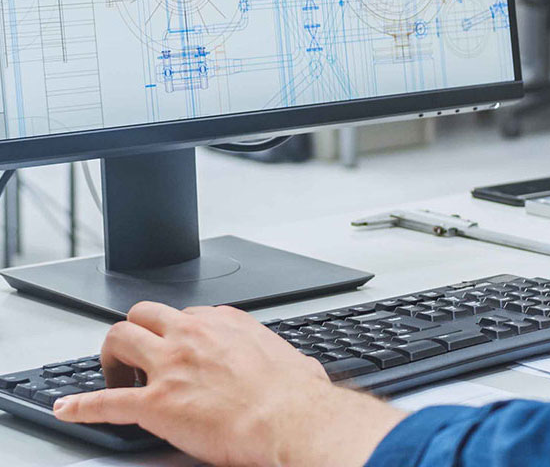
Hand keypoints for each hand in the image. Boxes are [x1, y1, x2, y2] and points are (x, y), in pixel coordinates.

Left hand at [53, 302, 404, 466]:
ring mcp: (170, 366)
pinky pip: (106, 401)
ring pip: (119, 338)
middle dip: (136, 330)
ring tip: (112, 374)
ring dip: (110, 356)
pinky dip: (82, 406)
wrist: (285, 417)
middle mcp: (192, 335)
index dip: (177, 332)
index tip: (177, 347)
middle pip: (145, 313)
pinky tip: (67, 409)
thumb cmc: (293, 394)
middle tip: (137, 354)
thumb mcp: (292, 360)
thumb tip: (302, 370)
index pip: (186, 314)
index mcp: (224, 322)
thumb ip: (283, 360)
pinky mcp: (154, 404)